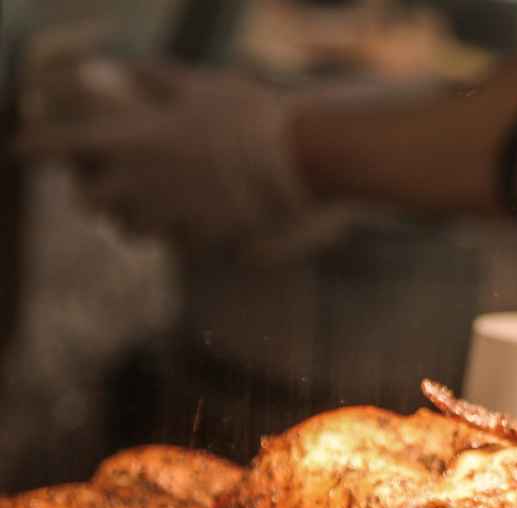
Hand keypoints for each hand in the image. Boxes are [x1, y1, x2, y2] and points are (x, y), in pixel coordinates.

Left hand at [17, 60, 308, 244]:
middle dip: (88, 193)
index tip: (20, 147)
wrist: (303, 158)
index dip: (32, 145)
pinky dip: (172, 233)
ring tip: (143, 208)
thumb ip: (150, 79)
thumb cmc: (252, 113)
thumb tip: (115, 69)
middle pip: (89, 200)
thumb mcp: (197, 83)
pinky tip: (189, 219)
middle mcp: (142, 182)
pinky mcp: (203, 239)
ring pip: (127, 229)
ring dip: (128, 219)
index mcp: (132, 137)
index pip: (58, 143)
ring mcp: (172, 215)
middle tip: (96, 186)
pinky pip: (173, 243)